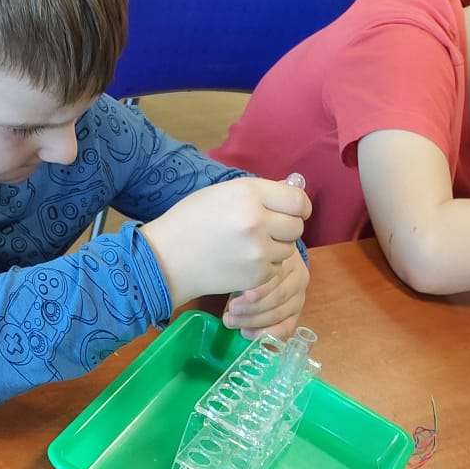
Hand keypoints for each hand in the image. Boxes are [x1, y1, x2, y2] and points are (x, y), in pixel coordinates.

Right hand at [143, 176, 311, 305]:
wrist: (169, 257)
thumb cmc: (193, 219)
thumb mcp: (224, 192)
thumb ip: (260, 194)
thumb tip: (293, 192)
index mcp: (249, 193)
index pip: (298, 201)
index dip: (300, 207)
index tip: (295, 211)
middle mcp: (257, 221)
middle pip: (297, 227)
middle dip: (286, 228)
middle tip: (268, 229)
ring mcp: (258, 252)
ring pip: (288, 250)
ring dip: (276, 248)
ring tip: (251, 245)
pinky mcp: (257, 276)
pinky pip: (276, 268)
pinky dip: (266, 266)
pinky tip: (244, 260)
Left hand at [223, 249, 309, 337]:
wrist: (278, 263)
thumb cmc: (258, 261)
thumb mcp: (252, 261)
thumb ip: (245, 273)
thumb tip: (231, 298)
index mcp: (290, 260)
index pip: (275, 278)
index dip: (257, 292)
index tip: (236, 301)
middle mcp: (299, 279)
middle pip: (277, 298)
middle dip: (251, 309)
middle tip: (230, 315)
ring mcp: (299, 298)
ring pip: (279, 314)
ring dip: (253, 322)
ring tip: (232, 323)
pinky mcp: (297, 314)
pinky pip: (284, 328)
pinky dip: (265, 333)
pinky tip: (247, 333)